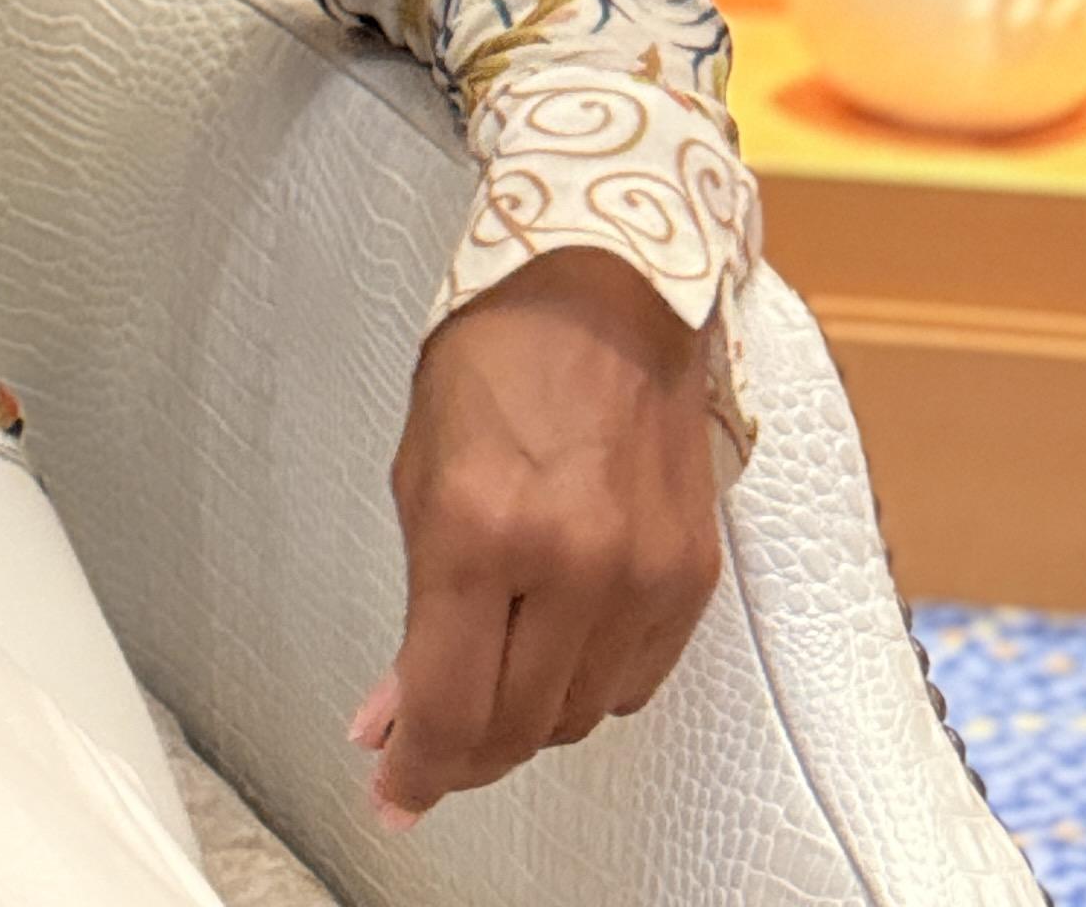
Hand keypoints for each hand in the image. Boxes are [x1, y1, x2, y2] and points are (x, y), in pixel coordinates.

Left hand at [357, 245, 721, 826]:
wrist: (609, 290)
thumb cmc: (500, 354)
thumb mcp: (420, 470)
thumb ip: (415, 608)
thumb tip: (395, 715)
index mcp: (482, 528)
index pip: (453, 706)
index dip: (418, 770)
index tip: (396, 795)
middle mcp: (572, 564)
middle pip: (517, 728)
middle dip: (465, 749)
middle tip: (431, 742)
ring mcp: (642, 575)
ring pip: (576, 715)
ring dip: (526, 711)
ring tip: (493, 665)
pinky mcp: (690, 577)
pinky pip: (633, 681)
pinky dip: (587, 679)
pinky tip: (557, 636)